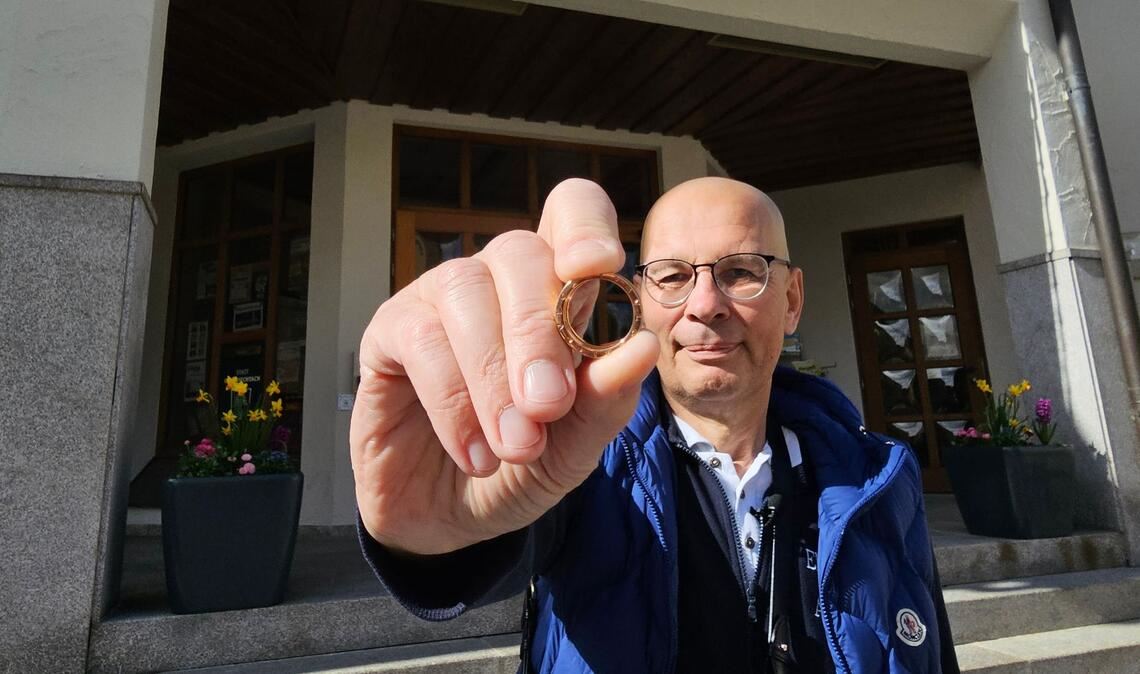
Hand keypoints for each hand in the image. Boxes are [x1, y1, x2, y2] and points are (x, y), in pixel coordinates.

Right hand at [351, 179, 658, 554]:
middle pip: (519, 252)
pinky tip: (475, 453)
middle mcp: (496, 281)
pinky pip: (419, 338)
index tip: (597, 268)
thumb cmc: (520, 467)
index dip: (584, 225)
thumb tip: (640, 347)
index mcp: (555, 290)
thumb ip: (606, 400)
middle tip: (548, 407)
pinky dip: (453, 401)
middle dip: (539, 332)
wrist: (452, 523)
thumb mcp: (575, 447)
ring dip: (493, 374)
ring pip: (464, 291)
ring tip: (515, 446)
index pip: (571, 212)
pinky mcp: (388, 333)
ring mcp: (437, 301)